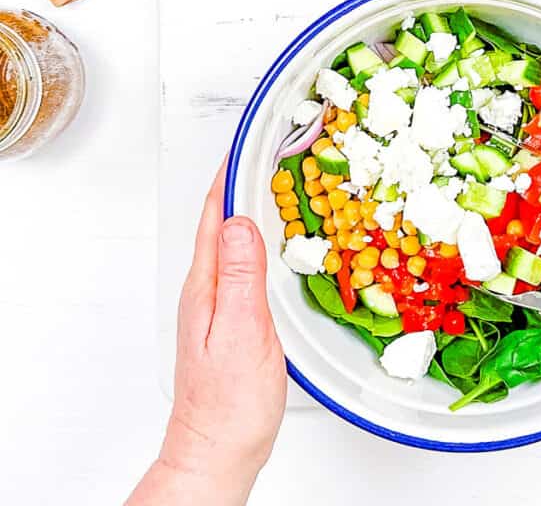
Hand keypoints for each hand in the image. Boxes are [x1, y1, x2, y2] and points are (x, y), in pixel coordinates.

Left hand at [128, 163, 285, 504]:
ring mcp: (221, 303)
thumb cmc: (229, 404)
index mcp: (208, 285)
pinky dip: (264, 240)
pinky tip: (283, 242)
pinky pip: (248, 263)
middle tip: (275, 150)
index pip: (214, 214)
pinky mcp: (236, 317)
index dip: (230, 173)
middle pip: (223, 220)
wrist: (219, 450)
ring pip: (237, 239)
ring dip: (255, 207)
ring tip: (282, 182)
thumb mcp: (241, 333)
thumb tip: (238, 222)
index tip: (252, 140)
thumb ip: (241, 276)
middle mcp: (209, 288)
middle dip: (245, 180)